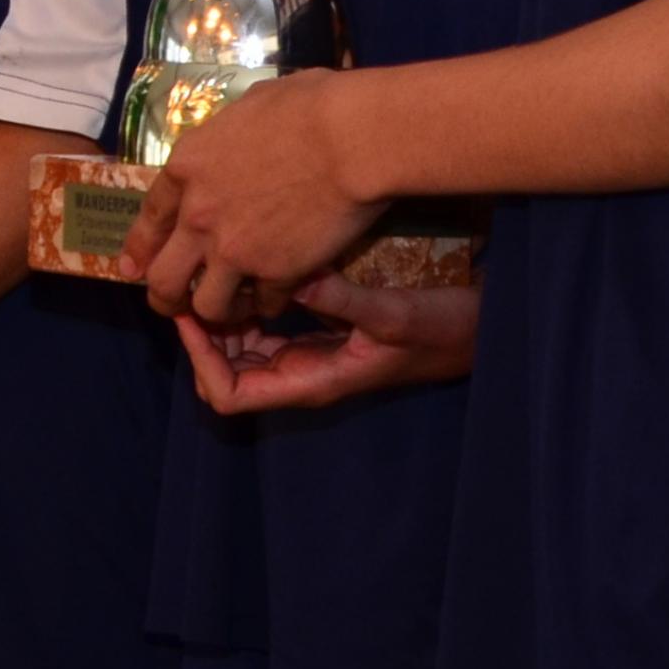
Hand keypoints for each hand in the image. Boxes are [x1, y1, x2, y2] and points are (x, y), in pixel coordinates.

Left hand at [127, 71, 380, 324]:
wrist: (350, 138)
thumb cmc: (309, 107)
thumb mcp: (249, 107)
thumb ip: (231, 134)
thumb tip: (241, 134)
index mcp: (187, 168)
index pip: (149, 221)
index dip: (139, 250)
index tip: (134, 268)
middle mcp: (199, 215)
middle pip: (162, 279)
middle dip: (166, 299)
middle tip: (180, 305)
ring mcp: (234, 249)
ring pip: (207, 306)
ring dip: (220, 309)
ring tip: (236, 305)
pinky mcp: (275, 272)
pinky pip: (264, 305)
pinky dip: (271, 304)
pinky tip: (281, 295)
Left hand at [177, 274, 477, 413]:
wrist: (479, 333)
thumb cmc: (443, 330)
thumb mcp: (395, 313)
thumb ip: (344, 301)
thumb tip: (295, 279)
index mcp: (311, 382)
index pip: (229, 395)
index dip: (199, 358)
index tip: (189, 311)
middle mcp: (302, 376)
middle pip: (224, 374)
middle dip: (201, 337)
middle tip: (190, 285)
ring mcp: (309, 359)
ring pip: (242, 352)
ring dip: (221, 321)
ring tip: (211, 275)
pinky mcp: (320, 339)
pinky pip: (266, 332)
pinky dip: (247, 309)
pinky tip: (247, 273)